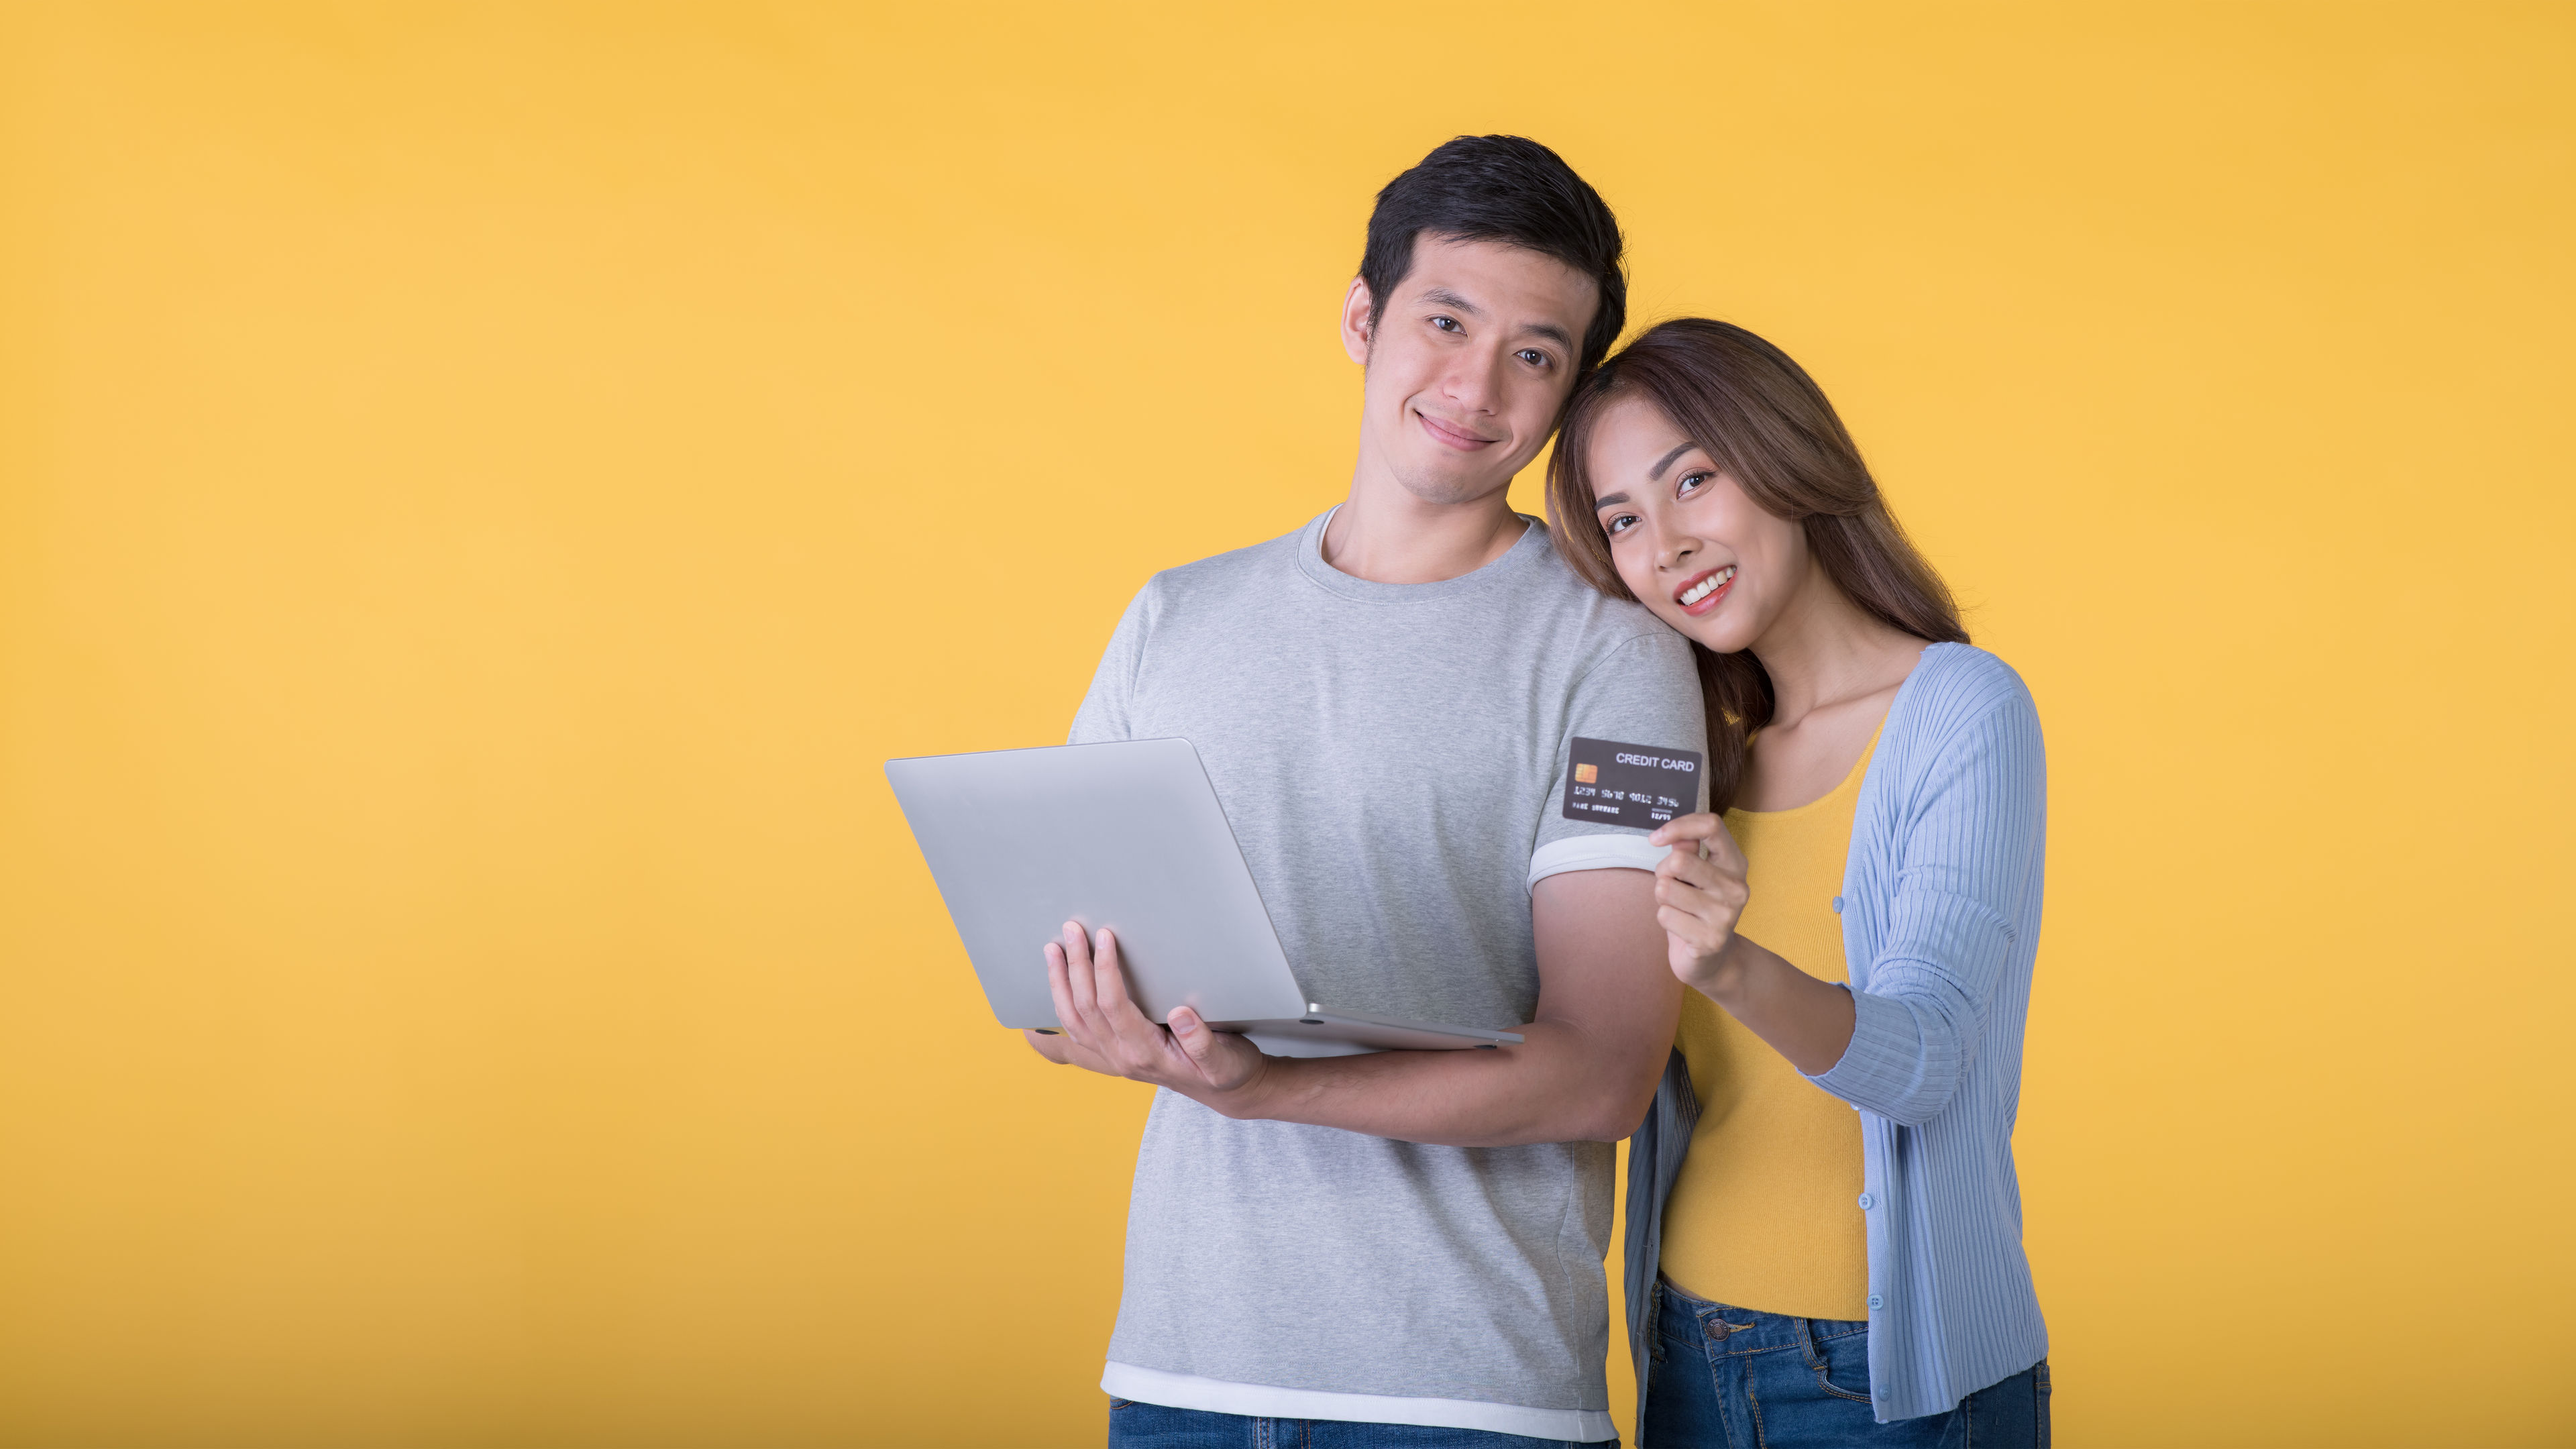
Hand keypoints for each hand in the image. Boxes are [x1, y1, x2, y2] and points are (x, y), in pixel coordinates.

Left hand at [1042, 921, 1268, 1097]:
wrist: (1226, 1092)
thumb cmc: (1227, 1070)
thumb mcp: (1225, 1059)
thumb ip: (1202, 1042)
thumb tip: (1181, 1014)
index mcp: (1146, 1053)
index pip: (1113, 1005)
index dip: (1105, 969)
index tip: (1104, 936)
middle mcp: (1122, 1057)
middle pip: (1086, 1008)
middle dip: (1075, 966)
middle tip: (1071, 929)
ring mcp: (1114, 1058)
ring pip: (1073, 1021)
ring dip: (1060, 983)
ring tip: (1052, 950)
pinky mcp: (1113, 1054)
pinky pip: (1076, 1033)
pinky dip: (1059, 1009)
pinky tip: (1054, 990)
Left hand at [1648, 813, 1751, 995]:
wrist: (1715, 959)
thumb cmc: (1698, 908)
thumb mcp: (1695, 875)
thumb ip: (1687, 850)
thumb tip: (1674, 836)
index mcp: (1735, 864)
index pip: (1711, 825)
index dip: (1678, 826)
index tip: (1656, 838)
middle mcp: (1736, 887)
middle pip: (1679, 860)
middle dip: (1663, 872)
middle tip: (1672, 886)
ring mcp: (1725, 915)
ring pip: (1665, 888)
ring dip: (1662, 898)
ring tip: (1679, 908)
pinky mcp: (1710, 940)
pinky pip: (1664, 915)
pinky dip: (1665, 920)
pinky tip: (1682, 928)